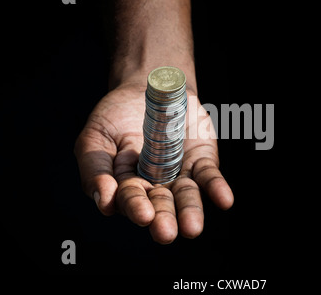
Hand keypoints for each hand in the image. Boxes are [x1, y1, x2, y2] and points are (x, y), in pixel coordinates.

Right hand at [74, 84, 233, 243]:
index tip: (143, 215)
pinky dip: (216, 187)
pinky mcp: (201, 160)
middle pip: (161, 204)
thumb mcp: (95, 138)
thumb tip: (104, 203)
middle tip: (166, 233)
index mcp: (126, 185)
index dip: (136, 206)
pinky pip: (209, 175)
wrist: (147, 87)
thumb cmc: (115, 116)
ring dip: (190, 211)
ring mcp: (180, 173)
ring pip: (187, 195)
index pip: (130, 199)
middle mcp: (155, 185)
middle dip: (164, 218)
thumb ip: (96, 169)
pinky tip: (224, 200)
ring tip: (192, 228)